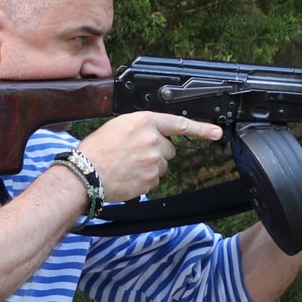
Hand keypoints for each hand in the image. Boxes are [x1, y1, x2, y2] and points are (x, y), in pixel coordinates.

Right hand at [74, 112, 222, 201]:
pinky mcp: (151, 179)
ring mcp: (153, 160)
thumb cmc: (96, 150)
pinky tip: (128, 176)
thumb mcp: (119, 126)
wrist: (85, 173)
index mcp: (144, 121)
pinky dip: (145, 180)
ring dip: (151, 167)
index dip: (201, 129)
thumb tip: (155, 136)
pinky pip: (155, 180)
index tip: (216, 132)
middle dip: (157, 152)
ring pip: (162, 165)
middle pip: (169, 149)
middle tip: (134, 154)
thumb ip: (142, 128)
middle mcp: (152, 139)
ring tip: (128, 165)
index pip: (179, 124)